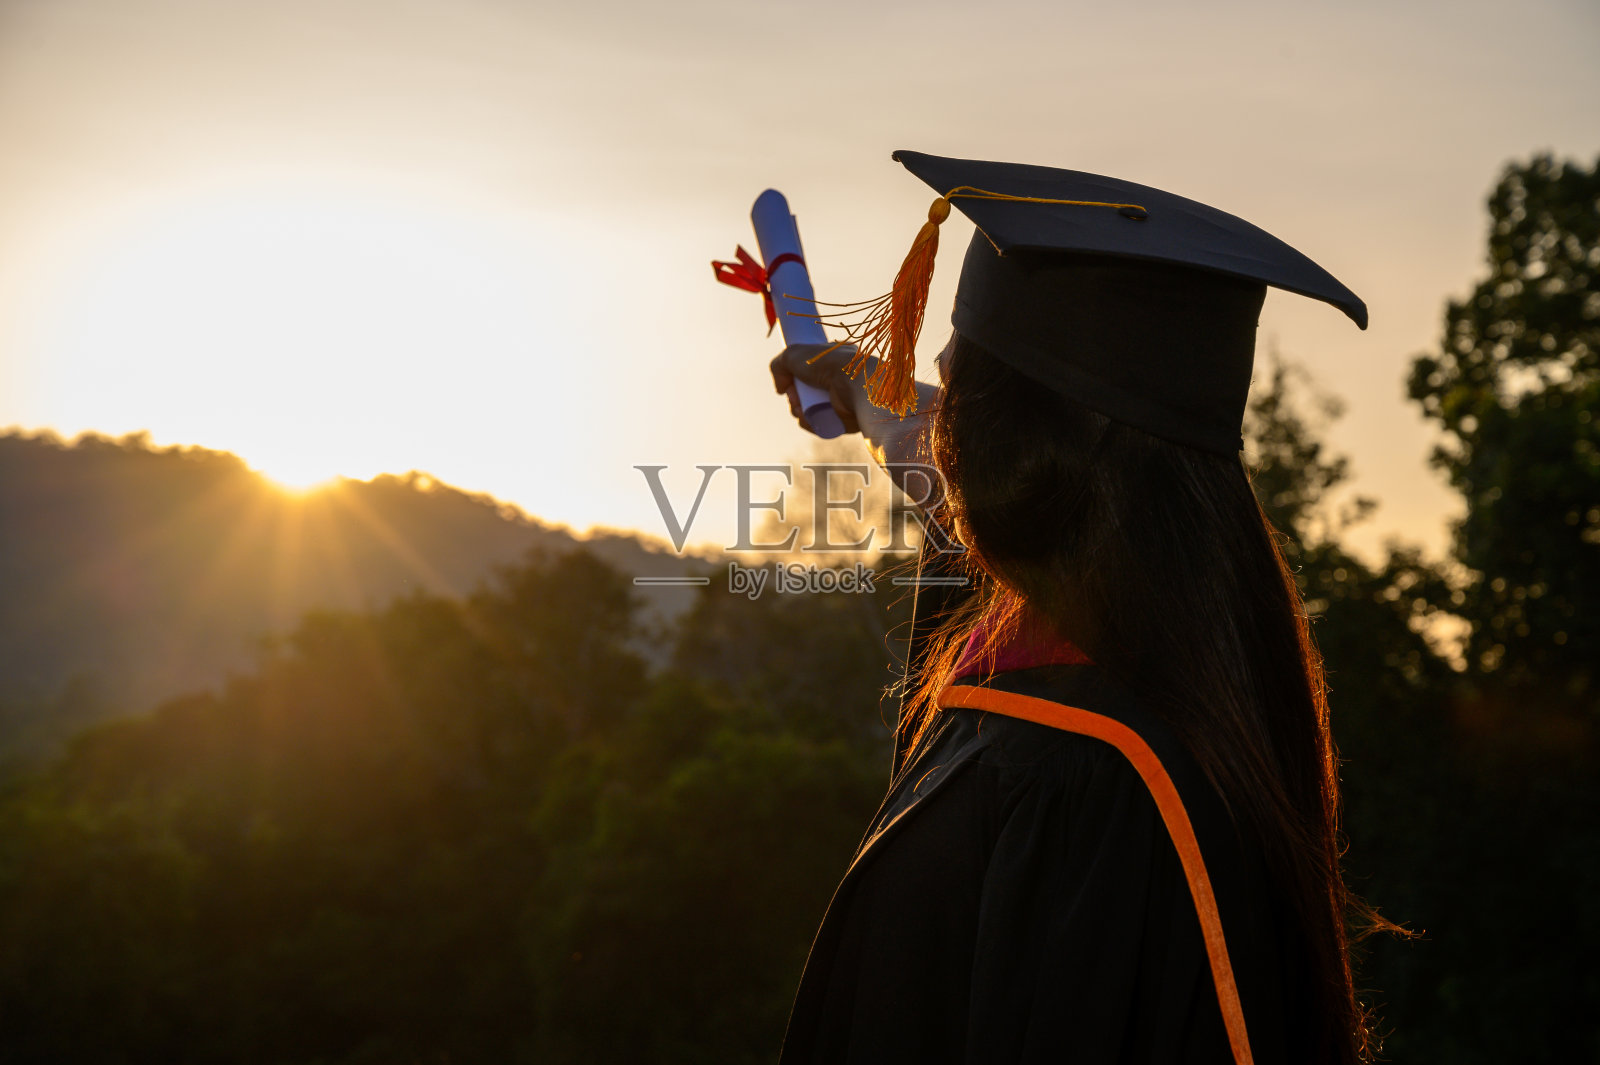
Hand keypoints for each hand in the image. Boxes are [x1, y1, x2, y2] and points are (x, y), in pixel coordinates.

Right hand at [768, 343, 941, 464]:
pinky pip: (819, 425)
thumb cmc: (829, 365)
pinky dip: (809, 423)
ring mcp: (842, 402)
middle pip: (806, 394)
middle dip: (794, 398)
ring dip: (798, 411)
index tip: (788, 382)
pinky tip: (808, 418)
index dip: (794, 379)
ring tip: (800, 408)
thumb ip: (779, 365)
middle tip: (794, 398)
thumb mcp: (795, 354)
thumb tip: (780, 388)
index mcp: (834, 362)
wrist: (855, 385)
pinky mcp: (843, 421)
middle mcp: (839, 381)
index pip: (808, 373)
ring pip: (810, 411)